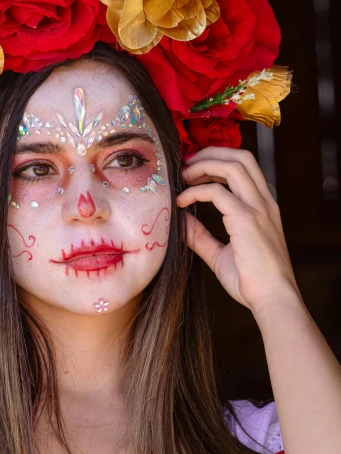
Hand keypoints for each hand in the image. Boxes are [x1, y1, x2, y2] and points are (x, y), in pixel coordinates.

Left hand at [176, 146, 301, 312]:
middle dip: (210, 153)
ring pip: (232, 165)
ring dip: (203, 165)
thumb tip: (180, 222)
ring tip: (182, 176)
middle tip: (185, 164)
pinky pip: (216, 191)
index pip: (244, 167)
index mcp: (263, 207)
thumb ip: (201, 237)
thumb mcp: (220, 255)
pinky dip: (195, 191)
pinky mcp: (247, 219)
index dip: (217, 161)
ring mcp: (258, 208)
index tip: (193, 171)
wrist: (272, 299)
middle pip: (241, 156)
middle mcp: (264, 202)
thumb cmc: (251, 282)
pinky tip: (181, 202)